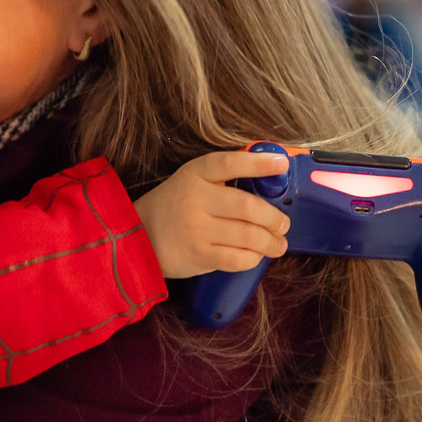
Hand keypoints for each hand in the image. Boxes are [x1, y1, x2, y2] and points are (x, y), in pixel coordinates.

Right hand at [134, 150, 291, 278]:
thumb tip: (269, 180)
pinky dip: (254, 258)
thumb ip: (223, 178)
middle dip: (273, 217)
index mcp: (195, 174)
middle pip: (247, 206)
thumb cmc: (173, 206)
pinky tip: (257, 255)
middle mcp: (196, 199)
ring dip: (271, 241)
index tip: (281, 164)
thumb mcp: (192, 180)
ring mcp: (197, 229)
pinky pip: (237, 258)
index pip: (229, 163)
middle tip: (283, 223)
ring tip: (278, 244)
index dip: (258, 163)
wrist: (139, 236)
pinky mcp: (198, 254)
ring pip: (247, 235)